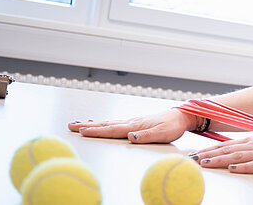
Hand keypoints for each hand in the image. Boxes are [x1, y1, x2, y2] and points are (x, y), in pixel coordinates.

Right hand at [67, 109, 193, 143]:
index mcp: (135, 125)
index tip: (82, 132)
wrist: (181, 116)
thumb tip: (130, 137)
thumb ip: (146, 135)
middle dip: (88, 127)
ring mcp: (132, 121)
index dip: (97, 132)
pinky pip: (115, 123)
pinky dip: (104, 124)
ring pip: (108, 123)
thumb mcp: (163, 133)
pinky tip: (100, 124)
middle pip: (105, 125)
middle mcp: (131, 122)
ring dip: (93, 124)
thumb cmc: (173, 125)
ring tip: (78, 125)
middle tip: (70, 126)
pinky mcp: (135, 122)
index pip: (112, 130)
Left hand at [189, 136, 252, 174]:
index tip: (196, 154)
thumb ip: (247, 148)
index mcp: (252, 140)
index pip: (226, 144)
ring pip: (239, 156)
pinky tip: (234, 169)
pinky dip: (244, 167)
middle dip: (210, 154)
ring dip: (222, 160)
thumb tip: (229, 153)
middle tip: (194, 159)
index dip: (210, 149)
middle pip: (229, 149)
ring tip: (207, 163)